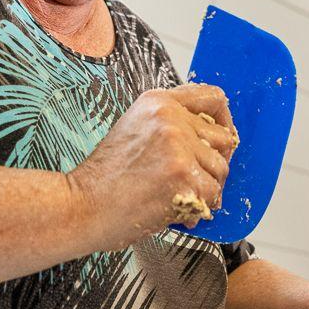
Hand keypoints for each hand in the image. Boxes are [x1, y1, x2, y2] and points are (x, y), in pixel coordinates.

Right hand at [66, 84, 237, 245]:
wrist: (83, 205)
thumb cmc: (105, 178)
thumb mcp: (134, 130)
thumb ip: (169, 126)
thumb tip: (209, 139)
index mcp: (158, 102)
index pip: (213, 98)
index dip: (225, 121)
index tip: (221, 141)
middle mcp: (170, 116)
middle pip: (223, 138)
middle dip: (213, 165)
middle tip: (194, 182)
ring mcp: (178, 143)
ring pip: (221, 168)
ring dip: (206, 189)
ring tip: (179, 197)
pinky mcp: (182, 173)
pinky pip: (213, 193)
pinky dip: (201, 208)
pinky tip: (177, 211)